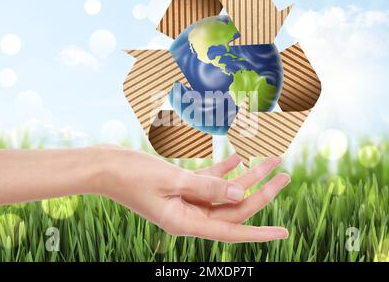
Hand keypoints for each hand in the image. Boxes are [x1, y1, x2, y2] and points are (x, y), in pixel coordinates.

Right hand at [99, 147, 289, 242]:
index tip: (284, 232)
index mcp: (185, 222)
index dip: (259, 232)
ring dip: (246, 175)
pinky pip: (209, 180)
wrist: (105, 166)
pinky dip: (225, 169)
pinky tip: (239, 155)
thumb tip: (241, 192)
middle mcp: (188, 215)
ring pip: (224, 191)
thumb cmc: (131, 174)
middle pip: (233, 207)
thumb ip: (209, 187)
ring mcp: (185, 200)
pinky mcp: (181, 186)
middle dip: (260, 190)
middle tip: (283, 174)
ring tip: (269, 158)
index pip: (231, 231)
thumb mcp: (172, 180)